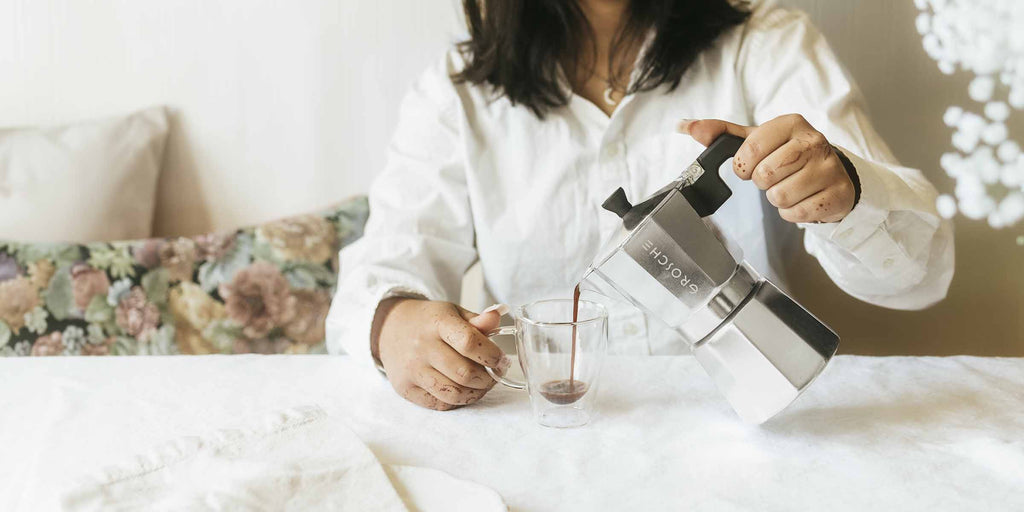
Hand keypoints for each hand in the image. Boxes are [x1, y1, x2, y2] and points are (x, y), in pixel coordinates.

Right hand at [372, 298, 507, 410]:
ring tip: (481, 385)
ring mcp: (412, 370)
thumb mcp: (453, 313)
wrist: (391, 328)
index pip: (469, 342)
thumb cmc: (429, 322)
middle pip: (465, 373)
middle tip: (494, 375)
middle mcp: (422, 347)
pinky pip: (440, 404)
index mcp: (437, 323)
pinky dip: (457, 401)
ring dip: (475, 393)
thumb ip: (477, 320)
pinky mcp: (405, 388)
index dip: (492, 355)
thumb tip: (496, 317)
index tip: (502, 360)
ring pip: (454, 393)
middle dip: (488, 379)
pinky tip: (462, 390)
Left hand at [678, 115, 855, 222]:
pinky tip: (802, 198)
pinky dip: (792, 212)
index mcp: (791, 124)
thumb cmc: (789, 154)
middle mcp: (813, 142)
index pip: (750, 149)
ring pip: (779, 197)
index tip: (750, 165)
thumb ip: (721, 133)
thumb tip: (686, 126)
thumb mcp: (757, 140)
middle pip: (764, 175)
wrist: (832, 174)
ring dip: (777, 198)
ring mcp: (829, 168)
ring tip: (790, 186)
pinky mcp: (837, 194)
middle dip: (762, 182)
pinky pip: (796, 214)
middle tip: (774, 176)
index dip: (743, 165)